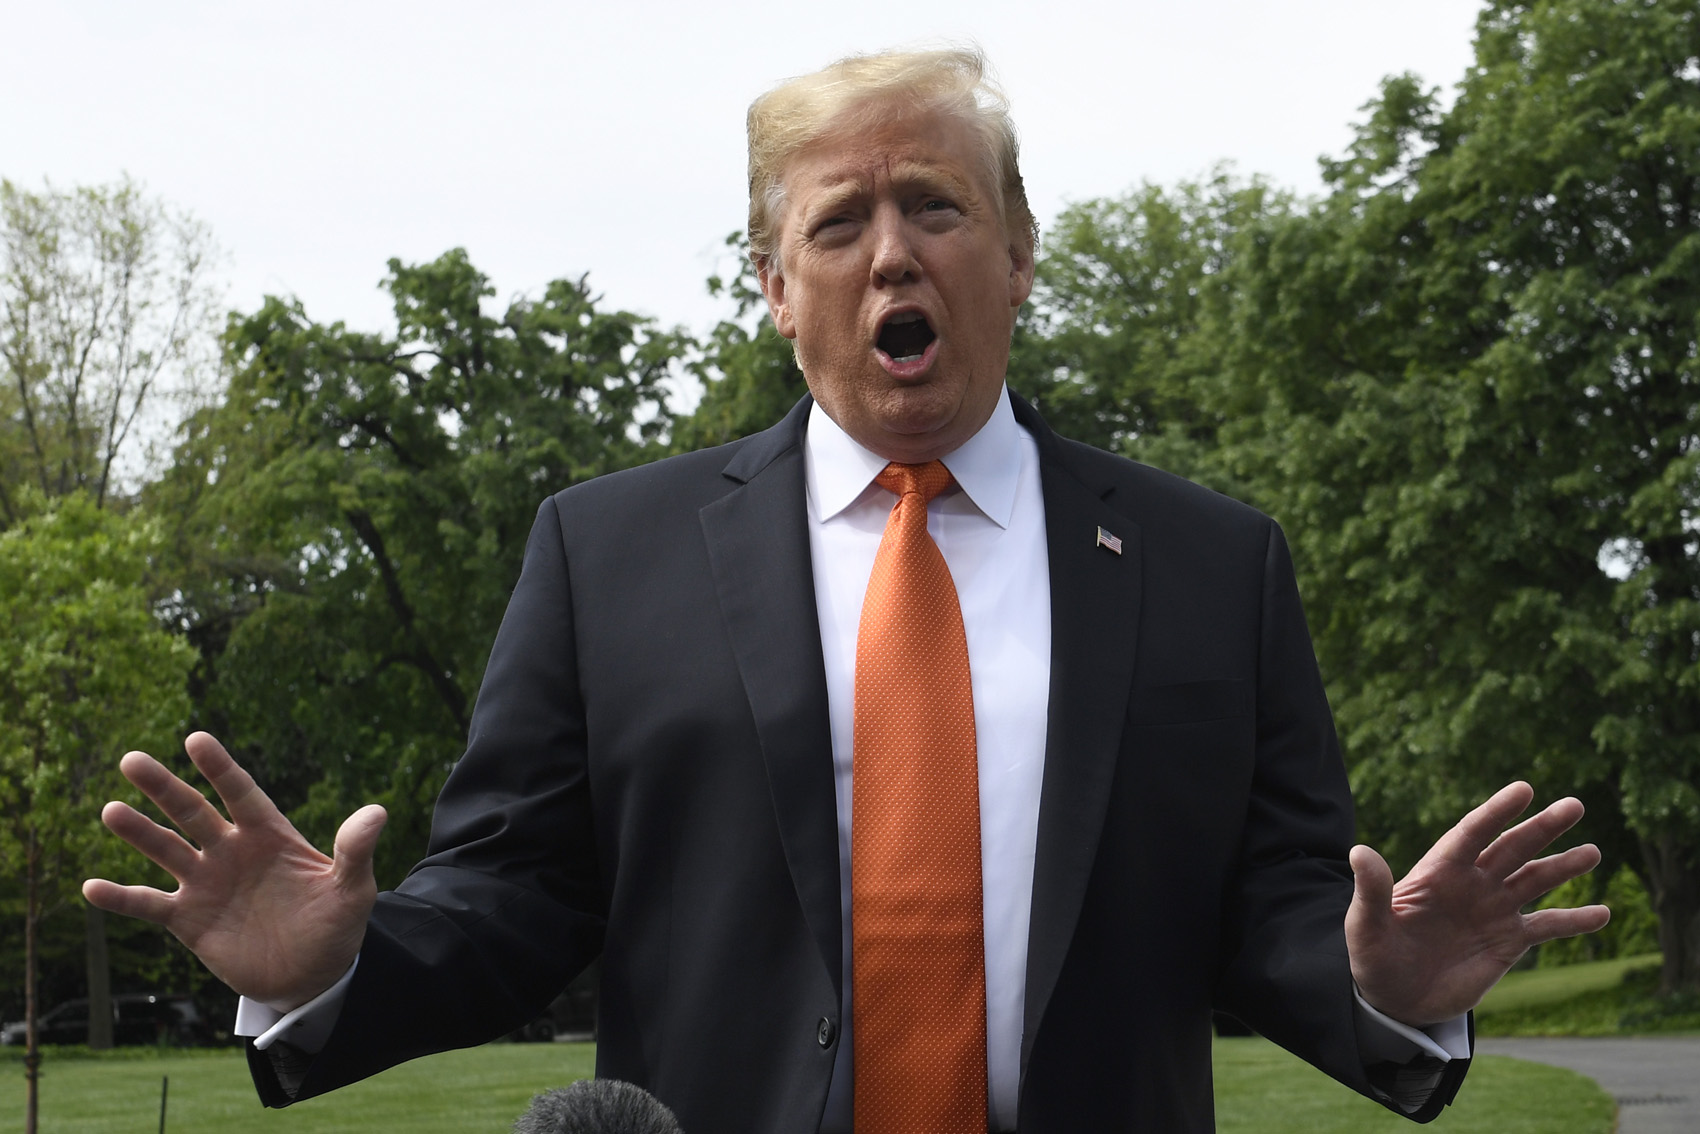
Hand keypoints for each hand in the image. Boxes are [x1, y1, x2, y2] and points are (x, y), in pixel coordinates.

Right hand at [82, 731, 386, 1007]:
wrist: (312, 976)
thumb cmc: (336, 926)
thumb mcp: (353, 890)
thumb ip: (355, 851)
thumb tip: (378, 812)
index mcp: (269, 835)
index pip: (241, 793)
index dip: (220, 768)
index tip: (196, 739)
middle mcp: (232, 851)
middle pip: (193, 812)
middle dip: (164, 788)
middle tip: (132, 760)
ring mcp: (206, 883)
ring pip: (165, 850)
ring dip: (138, 832)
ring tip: (111, 810)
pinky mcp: (189, 920)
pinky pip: (149, 905)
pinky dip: (121, 898)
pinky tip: (90, 888)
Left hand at [1346, 781, 1609, 1027]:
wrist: (1394, 998)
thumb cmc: (1374, 957)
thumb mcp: (1366, 925)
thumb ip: (1372, 891)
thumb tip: (1359, 852)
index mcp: (1438, 872)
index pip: (1472, 834)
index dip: (1497, 812)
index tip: (1524, 789)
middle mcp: (1471, 884)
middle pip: (1511, 848)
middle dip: (1542, 828)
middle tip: (1574, 806)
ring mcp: (1493, 910)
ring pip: (1534, 880)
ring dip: (1564, 866)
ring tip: (1594, 852)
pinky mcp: (1508, 941)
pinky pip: (1547, 926)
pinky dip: (1575, 920)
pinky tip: (1603, 914)